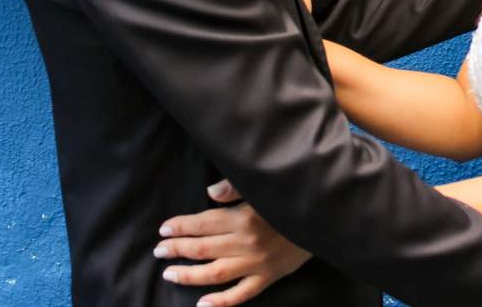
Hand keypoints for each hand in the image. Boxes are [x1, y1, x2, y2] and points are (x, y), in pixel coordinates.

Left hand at [155, 180, 310, 306]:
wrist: (322, 220)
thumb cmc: (290, 200)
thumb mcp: (263, 187)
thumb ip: (235, 187)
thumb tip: (210, 192)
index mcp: (243, 217)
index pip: (201, 224)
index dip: (180, 227)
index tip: (164, 229)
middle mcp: (245, 243)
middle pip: (202, 248)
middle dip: (177, 249)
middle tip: (159, 251)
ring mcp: (256, 264)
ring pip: (214, 274)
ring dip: (189, 274)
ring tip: (170, 273)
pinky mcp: (267, 277)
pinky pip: (241, 294)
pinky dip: (221, 302)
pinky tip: (203, 305)